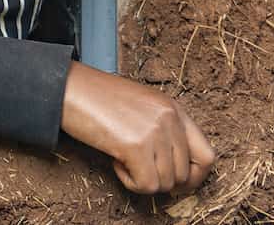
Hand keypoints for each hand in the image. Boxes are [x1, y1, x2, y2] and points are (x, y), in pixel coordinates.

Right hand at [60, 62, 215, 194]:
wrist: (67, 88)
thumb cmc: (95, 98)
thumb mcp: (140, 107)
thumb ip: (162, 129)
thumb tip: (175, 169)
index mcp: (173, 108)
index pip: (207, 156)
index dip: (194, 177)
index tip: (175, 181)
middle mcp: (169, 119)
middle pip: (185, 175)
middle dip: (162, 180)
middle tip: (137, 167)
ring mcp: (155, 132)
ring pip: (166, 184)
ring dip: (142, 179)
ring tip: (121, 157)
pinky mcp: (136, 146)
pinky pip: (146, 186)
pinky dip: (129, 181)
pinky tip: (115, 161)